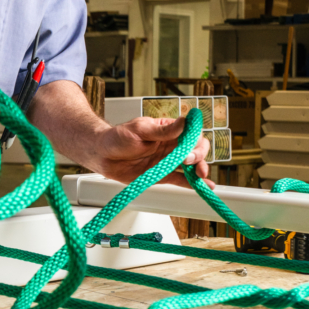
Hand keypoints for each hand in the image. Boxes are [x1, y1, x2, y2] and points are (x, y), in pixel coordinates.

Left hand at [91, 116, 214, 188]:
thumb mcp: (140, 130)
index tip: (190, 147)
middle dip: (198, 155)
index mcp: (168, 131)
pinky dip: (192, 183)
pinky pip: (180, 179)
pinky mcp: (162, 175)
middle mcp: (171, 145)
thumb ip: (163, 130)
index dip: (195, 140)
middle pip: (195, 149)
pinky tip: (204, 187)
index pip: (191, 133)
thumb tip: (185, 122)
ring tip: (202, 176)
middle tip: (188, 161)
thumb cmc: (118, 137)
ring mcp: (168, 161)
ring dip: (200, 170)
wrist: (103, 155)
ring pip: (191, 165)